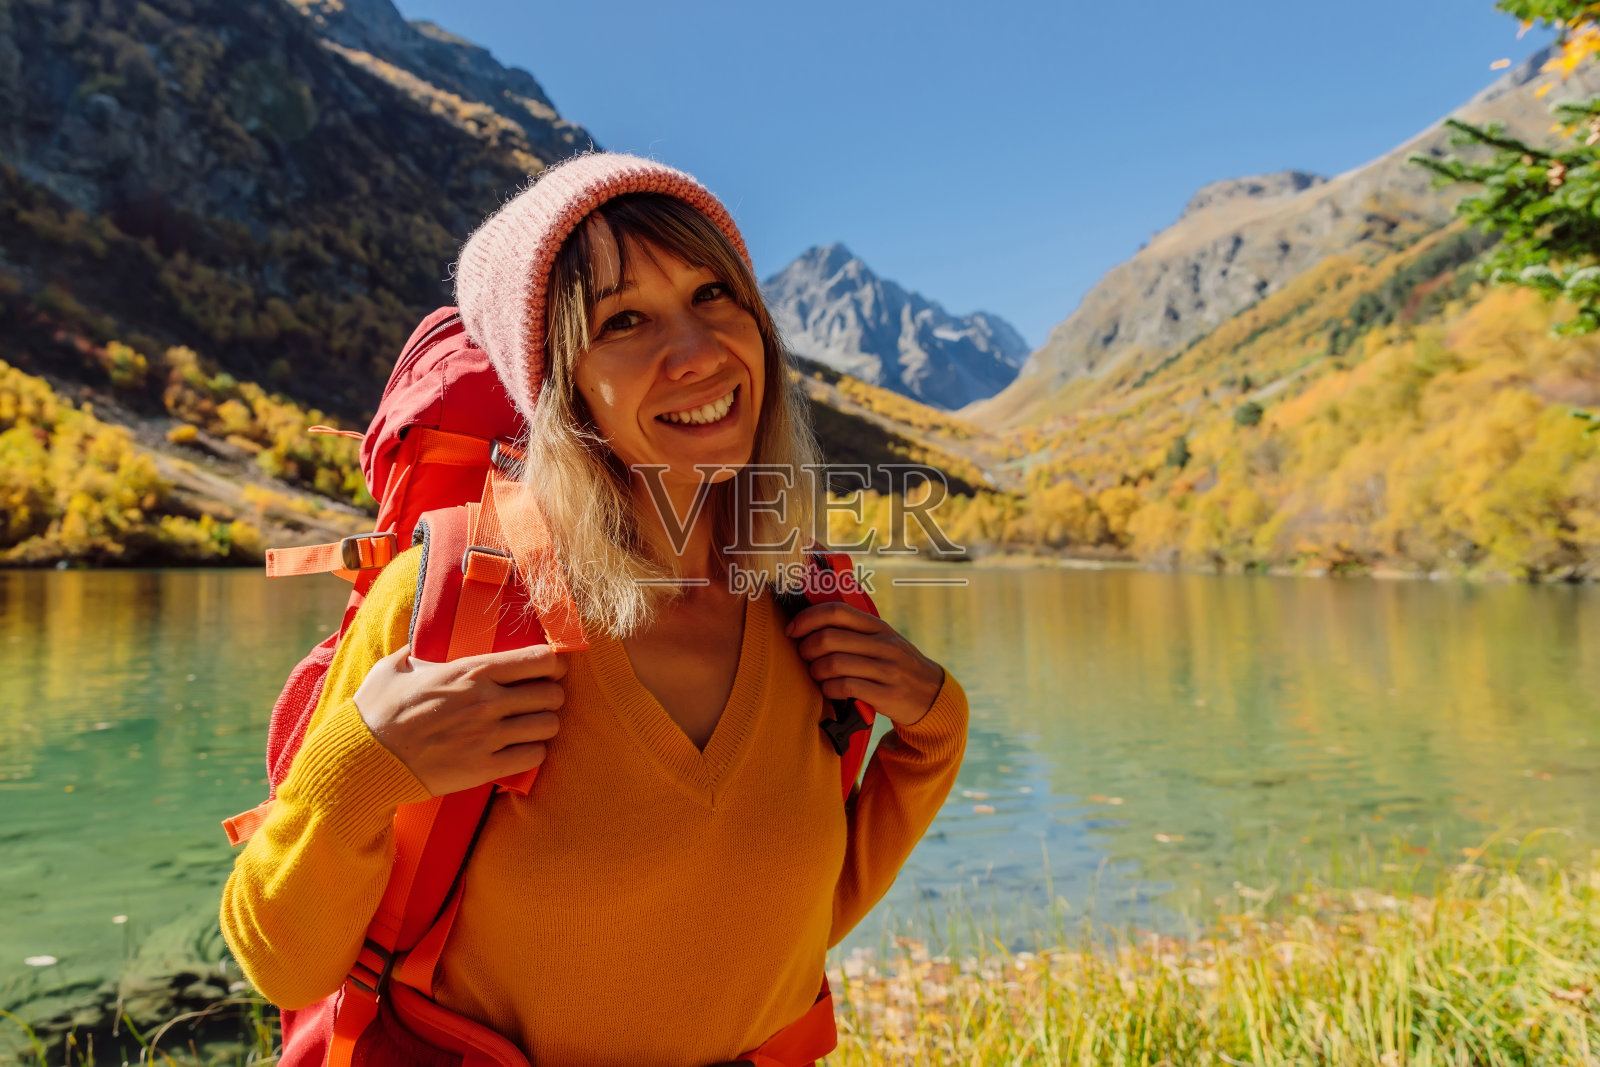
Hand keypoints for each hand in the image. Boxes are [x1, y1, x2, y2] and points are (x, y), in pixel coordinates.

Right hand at [353, 643, 567, 795]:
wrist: (364, 759)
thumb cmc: (376, 710)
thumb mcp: (395, 667)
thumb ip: (418, 651)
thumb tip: (421, 642)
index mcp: (471, 671)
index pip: (539, 660)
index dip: (553, 663)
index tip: (550, 668)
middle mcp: (487, 701)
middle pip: (552, 694)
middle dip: (551, 695)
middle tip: (539, 700)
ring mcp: (488, 735)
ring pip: (549, 725)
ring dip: (544, 724)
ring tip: (531, 725)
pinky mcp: (485, 767)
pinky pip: (534, 756)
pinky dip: (533, 751)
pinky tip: (519, 748)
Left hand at [786, 602, 943, 726]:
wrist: (932, 695)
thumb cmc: (896, 666)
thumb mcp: (883, 641)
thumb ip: (854, 631)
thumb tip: (810, 624)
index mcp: (878, 627)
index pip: (837, 611)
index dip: (808, 618)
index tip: (792, 630)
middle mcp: (883, 645)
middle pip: (830, 638)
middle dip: (807, 648)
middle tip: (804, 657)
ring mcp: (886, 670)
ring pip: (835, 664)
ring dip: (816, 671)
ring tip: (816, 675)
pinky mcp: (886, 694)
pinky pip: (846, 687)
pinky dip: (829, 689)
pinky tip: (829, 690)